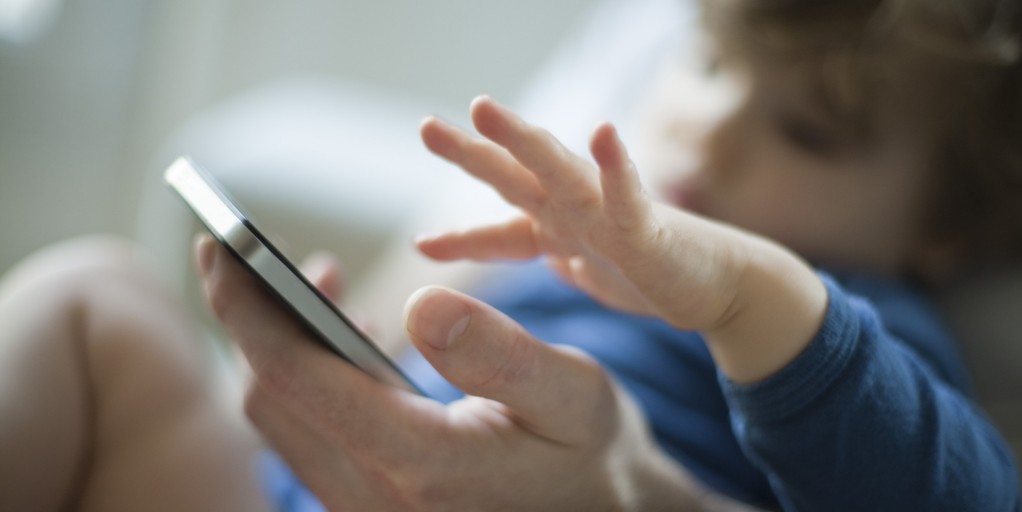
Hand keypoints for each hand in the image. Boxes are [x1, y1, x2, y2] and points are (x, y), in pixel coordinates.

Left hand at [196, 236, 713, 510]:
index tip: (221, 246)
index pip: (298, 379)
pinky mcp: (370, 502)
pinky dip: (308, 376)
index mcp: (421, 465)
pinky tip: (350, 334)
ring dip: (278, 344)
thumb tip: (421, 302)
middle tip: (245, 248)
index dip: (248, 307)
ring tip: (315, 278)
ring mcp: (366, 508)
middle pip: (271, 399)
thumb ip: (501, 355)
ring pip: (283, 421)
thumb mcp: (573, 395)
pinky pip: (310, 436)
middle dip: (247, 317)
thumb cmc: (592, 455)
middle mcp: (376, 498)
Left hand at [418, 97, 826, 382]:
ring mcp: (610, 216)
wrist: (723, 285)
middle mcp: (577, 215)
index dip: (461, 238)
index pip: (501, 232)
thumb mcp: (592, 273)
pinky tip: (603, 133)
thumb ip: (561, 258)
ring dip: (523, 141)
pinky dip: (616, 166)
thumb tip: (538, 256)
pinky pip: (629, 196)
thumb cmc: (656, 273)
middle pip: (515, 181)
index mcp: (559, 231)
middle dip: (472, 153)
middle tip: (426, 127)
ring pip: (560, 173)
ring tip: (484, 109)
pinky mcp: (649, 228)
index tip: (423, 244)